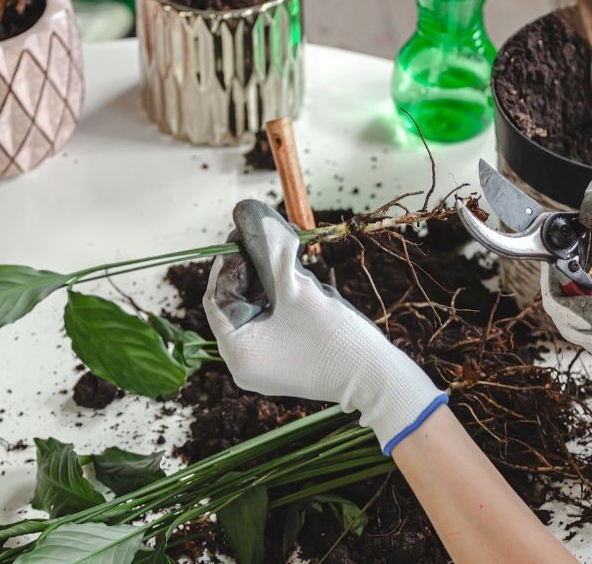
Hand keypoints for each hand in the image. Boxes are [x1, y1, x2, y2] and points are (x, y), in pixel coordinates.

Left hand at [203, 200, 446, 453]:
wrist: (375, 378)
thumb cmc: (334, 337)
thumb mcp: (296, 287)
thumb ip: (269, 250)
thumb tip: (248, 213)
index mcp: (237, 352)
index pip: (217, 298)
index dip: (230, 263)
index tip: (246, 236)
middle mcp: (242, 365)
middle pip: (234, 305)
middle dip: (251, 270)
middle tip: (268, 240)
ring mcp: (262, 367)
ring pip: (254, 313)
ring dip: (266, 283)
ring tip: (287, 256)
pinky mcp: (280, 365)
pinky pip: (268, 326)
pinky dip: (277, 302)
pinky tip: (294, 280)